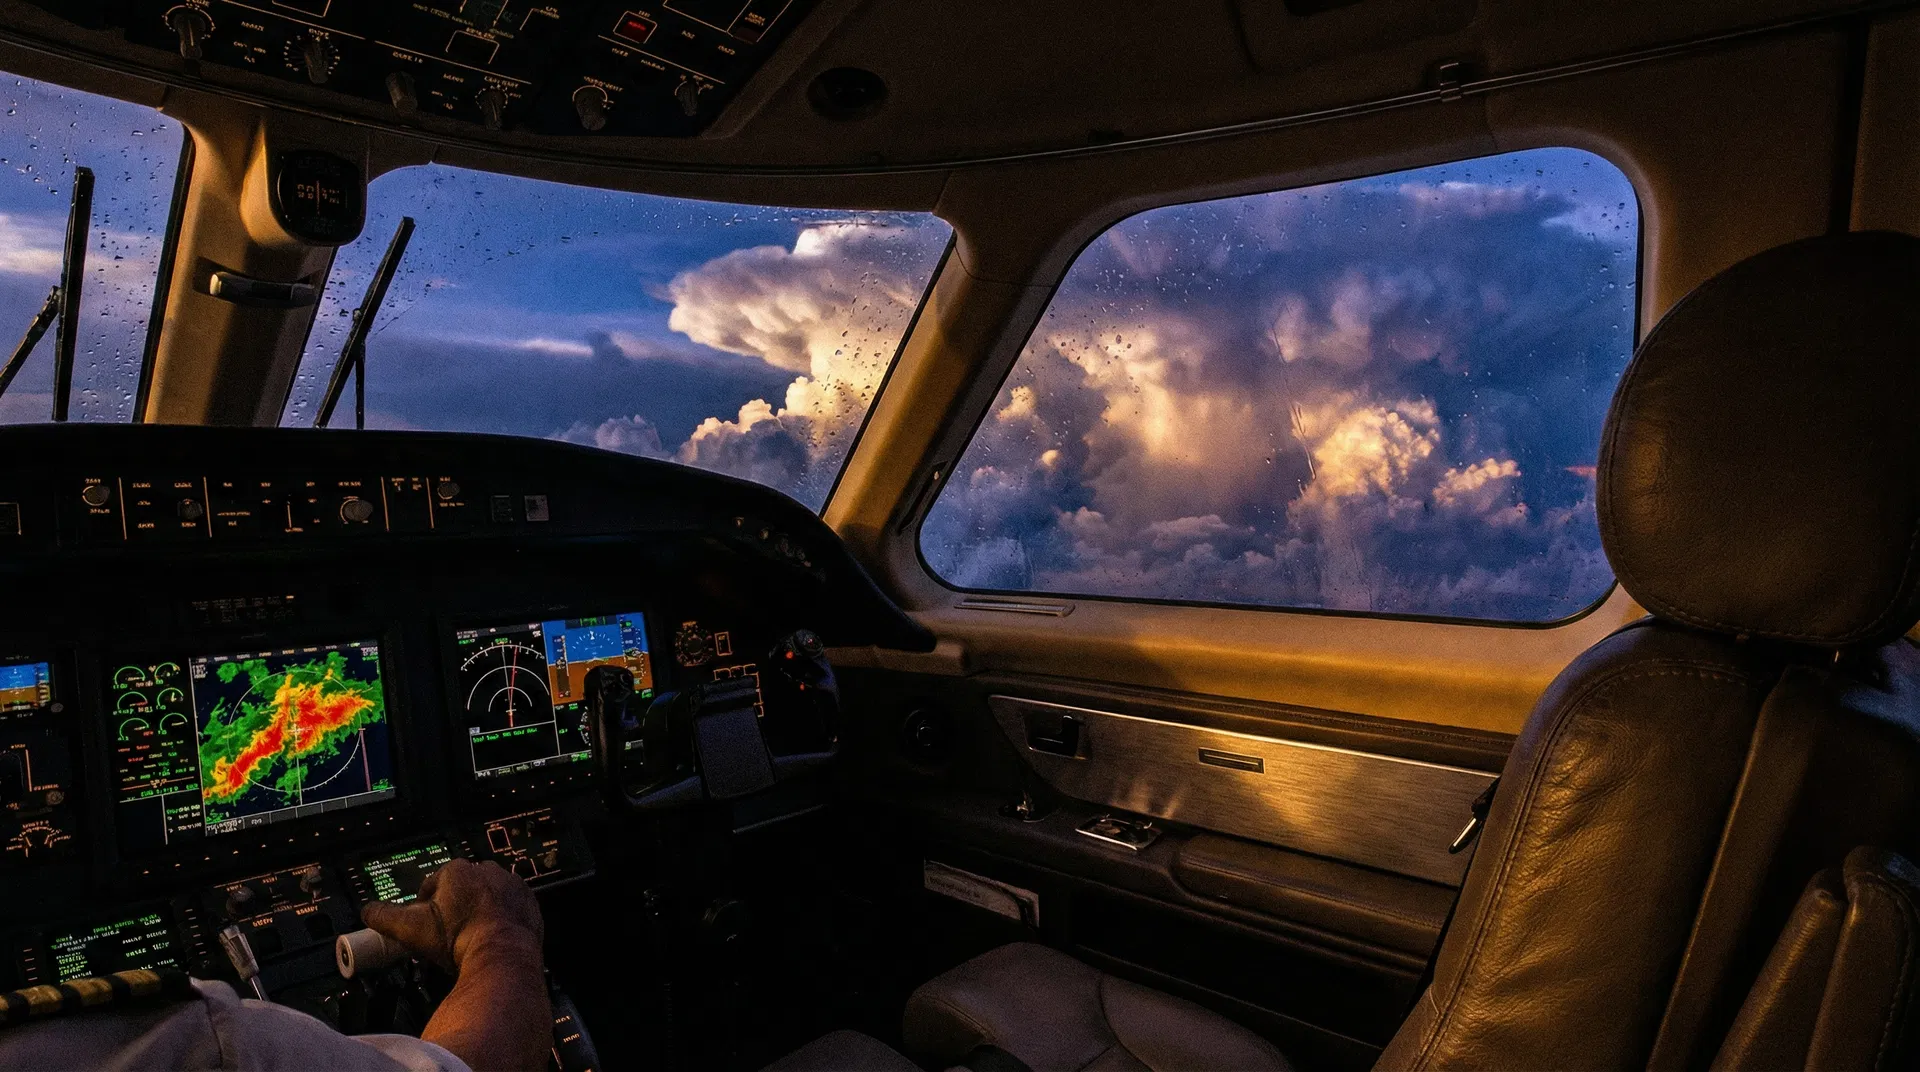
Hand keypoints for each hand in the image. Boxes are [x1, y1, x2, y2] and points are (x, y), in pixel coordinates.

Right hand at [360, 859, 544, 973]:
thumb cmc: (458, 939)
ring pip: (487, 895)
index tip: (425, 925)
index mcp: (458, 870)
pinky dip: (501, 918)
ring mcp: (511, 885)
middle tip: (448, 932)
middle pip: (461, 888)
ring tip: (470, 935)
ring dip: (478, 910)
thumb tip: (368, 911)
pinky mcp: (529, 902)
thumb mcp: (411, 929)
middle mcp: (487, 871)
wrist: (502, 956)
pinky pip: (510, 907)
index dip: (425, 906)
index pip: (433, 883)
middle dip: (453, 906)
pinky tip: (492, 936)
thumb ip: (385, 917)